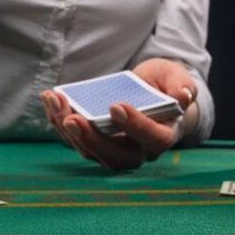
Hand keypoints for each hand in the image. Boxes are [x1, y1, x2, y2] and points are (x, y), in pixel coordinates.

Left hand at [41, 59, 197, 169]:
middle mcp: (137, 150)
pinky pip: (74, 138)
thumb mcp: (177, 78)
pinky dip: (58, 120)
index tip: (116, 106)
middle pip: (114, 156)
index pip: (152, 139)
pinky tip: (50, 98)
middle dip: (91, 139)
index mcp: (163, 135)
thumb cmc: (166, 86)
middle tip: (72, 118)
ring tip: (56, 101)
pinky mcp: (93, 141)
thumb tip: (183, 96)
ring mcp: (113, 148)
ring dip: (68, 129)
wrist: (152, 92)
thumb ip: (183, 85)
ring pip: (89, 150)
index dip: (135, 126)